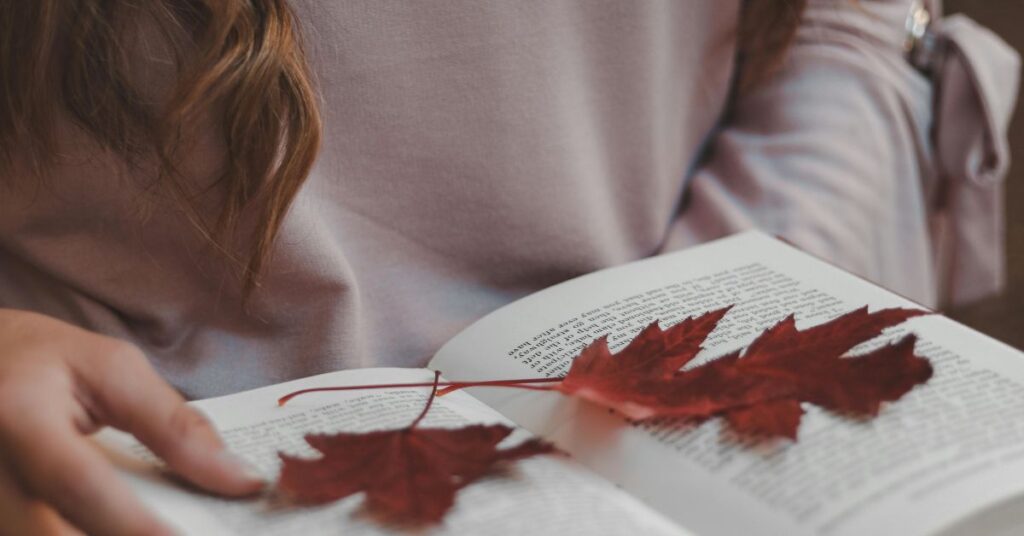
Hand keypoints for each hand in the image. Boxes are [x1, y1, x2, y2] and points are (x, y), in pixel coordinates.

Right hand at [0, 309, 263, 534]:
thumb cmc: (42, 362)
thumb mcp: (112, 369)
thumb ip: (174, 423)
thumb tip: (238, 478)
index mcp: (18, 416)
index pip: (78, 483)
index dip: (133, 524)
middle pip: (51, 534)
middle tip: (178, 534)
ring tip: (161, 528)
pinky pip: (39, 535)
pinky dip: (86, 535)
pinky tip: (125, 528)